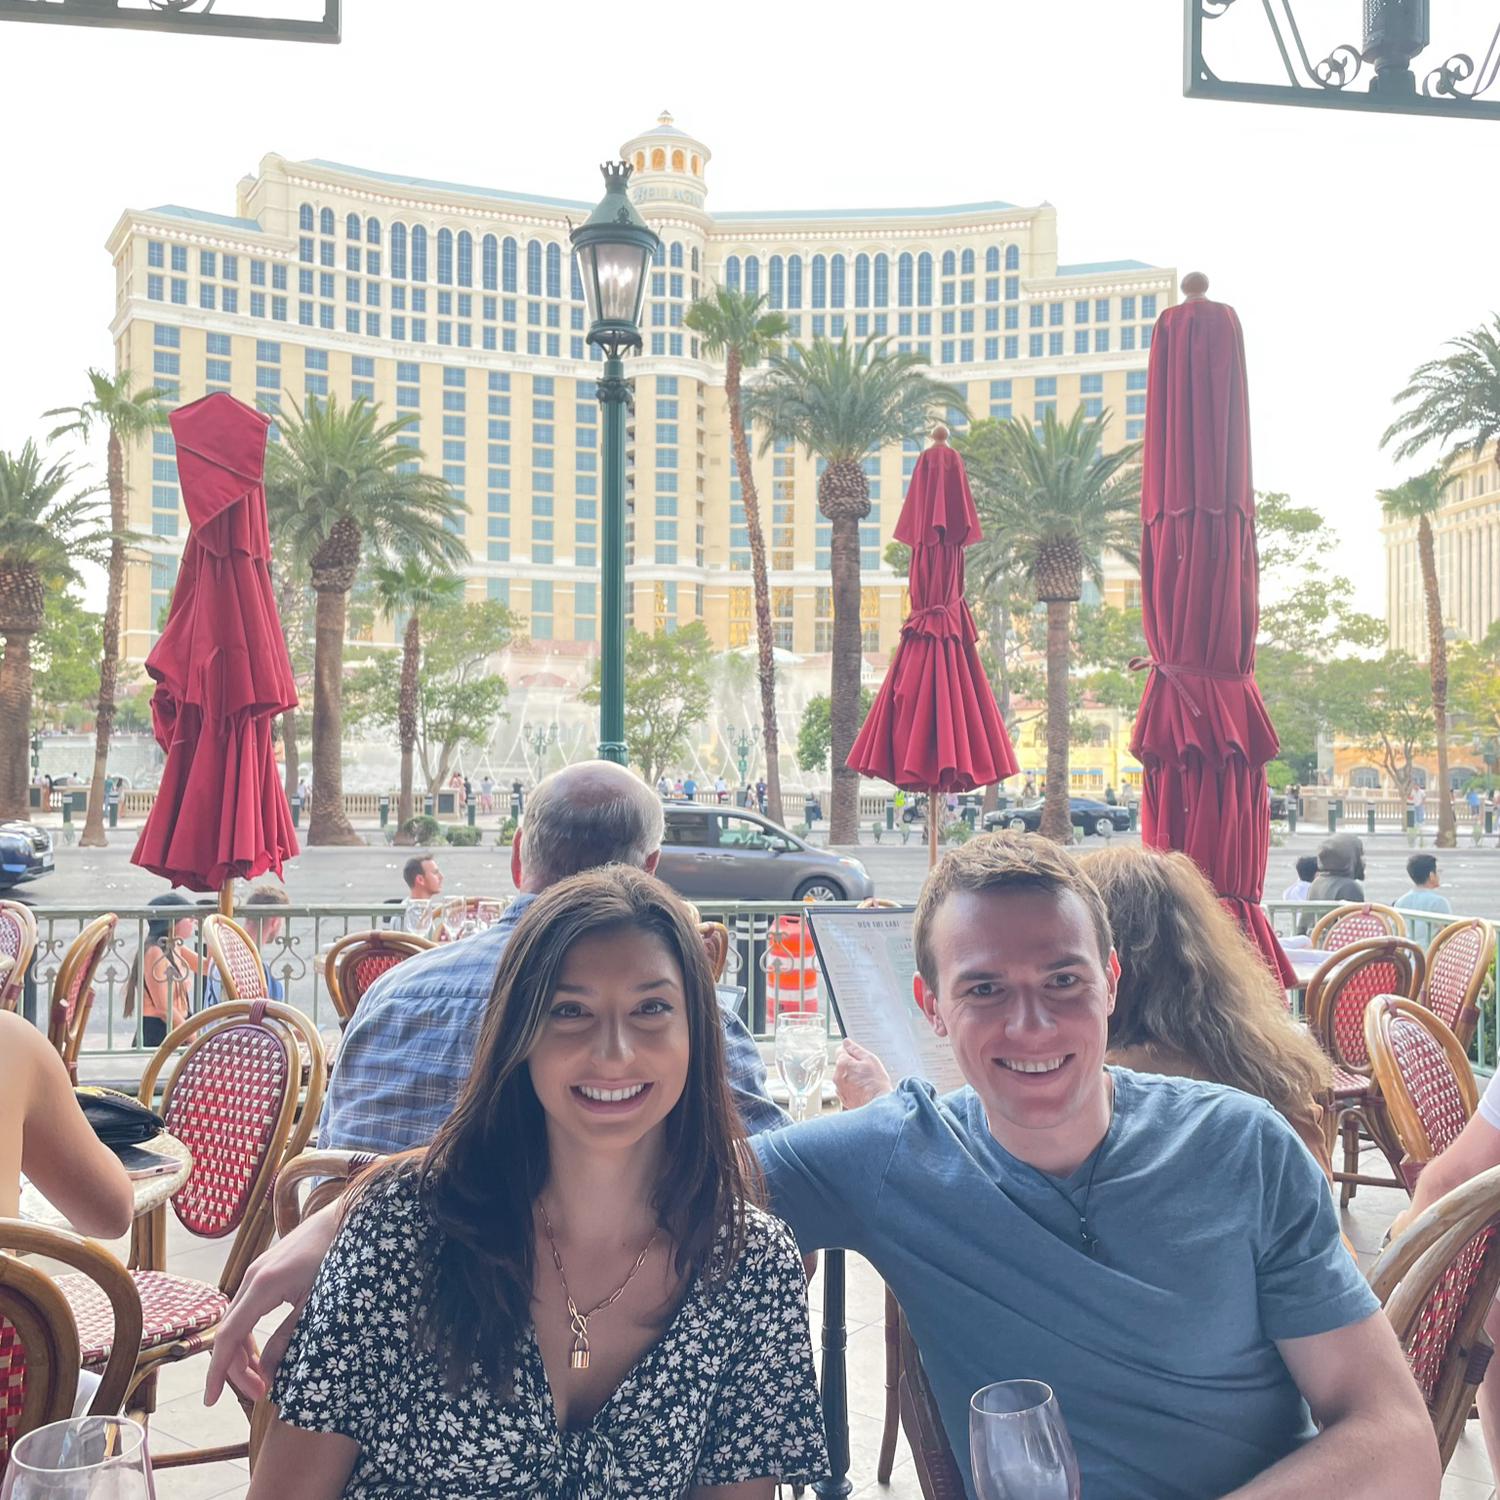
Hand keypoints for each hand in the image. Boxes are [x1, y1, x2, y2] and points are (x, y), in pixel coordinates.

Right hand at [204, 1202, 340, 1405]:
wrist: (347, 1217)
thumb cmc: (339, 1257)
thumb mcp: (317, 1305)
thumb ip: (289, 1337)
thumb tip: (266, 1373)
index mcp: (263, 1285)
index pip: (228, 1336)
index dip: (218, 1371)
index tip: (210, 1401)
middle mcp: (253, 1277)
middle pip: (229, 1332)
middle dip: (237, 1368)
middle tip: (260, 1393)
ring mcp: (257, 1272)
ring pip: (236, 1321)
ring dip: (243, 1353)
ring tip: (262, 1378)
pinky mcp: (266, 1271)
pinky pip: (247, 1310)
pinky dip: (249, 1335)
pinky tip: (263, 1353)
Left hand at [834, 1038, 893, 1109]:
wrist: (879, 1105)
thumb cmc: (876, 1083)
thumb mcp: (870, 1059)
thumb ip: (856, 1049)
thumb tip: (847, 1043)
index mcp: (842, 1064)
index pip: (841, 1050)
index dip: (851, 1052)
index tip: (858, 1056)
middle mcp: (837, 1077)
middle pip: (841, 1065)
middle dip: (850, 1065)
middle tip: (864, 1070)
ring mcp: (839, 1089)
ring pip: (843, 1077)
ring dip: (850, 1077)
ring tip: (865, 1081)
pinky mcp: (843, 1099)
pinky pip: (845, 1088)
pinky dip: (851, 1088)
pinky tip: (862, 1089)